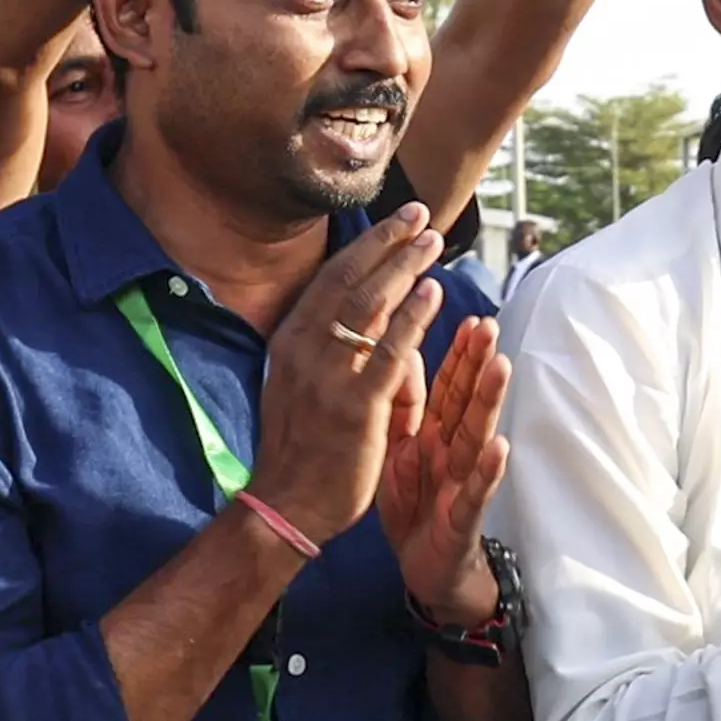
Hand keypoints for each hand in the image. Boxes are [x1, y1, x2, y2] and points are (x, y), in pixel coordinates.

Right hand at [246, 210, 449, 544]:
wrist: (287, 505)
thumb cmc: (299, 449)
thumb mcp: (297, 385)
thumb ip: (321, 349)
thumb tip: (347, 315)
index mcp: (289, 343)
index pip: (330, 280)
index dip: (365, 246)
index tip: (394, 221)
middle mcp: (303, 350)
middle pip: (350, 281)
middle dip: (387, 243)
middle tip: (419, 215)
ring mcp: (328, 376)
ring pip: (369, 306)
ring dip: (404, 268)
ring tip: (432, 242)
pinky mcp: (356, 405)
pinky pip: (389, 351)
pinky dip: (412, 317)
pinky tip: (433, 292)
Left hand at [381, 316, 512, 628]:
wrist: (422, 571)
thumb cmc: (414, 508)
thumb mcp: (399, 452)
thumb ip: (405, 407)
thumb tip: (405, 354)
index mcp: (432, 435)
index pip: (448, 388)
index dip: (459, 354)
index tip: (472, 317)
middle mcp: (452, 453)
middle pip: (467, 403)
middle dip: (479, 365)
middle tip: (490, 326)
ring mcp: (460, 484)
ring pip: (476, 437)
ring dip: (490, 403)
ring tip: (501, 367)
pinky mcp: (461, 519)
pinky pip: (475, 493)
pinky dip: (488, 471)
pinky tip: (501, 447)